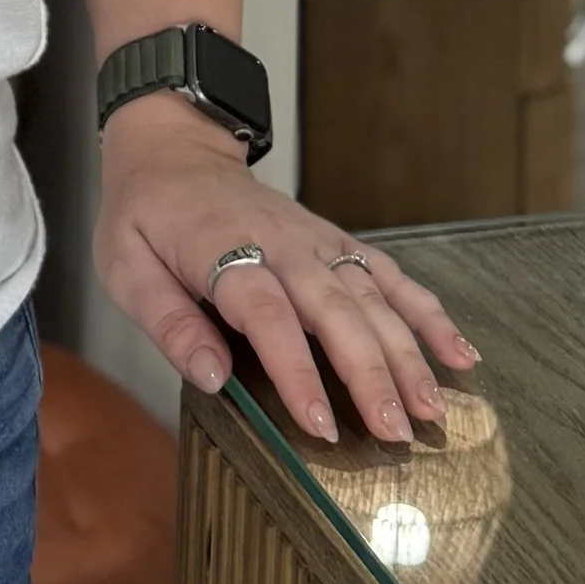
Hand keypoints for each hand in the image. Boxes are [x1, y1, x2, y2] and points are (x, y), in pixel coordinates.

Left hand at [93, 95, 475, 443]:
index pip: (267, 314)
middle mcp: (282, 244)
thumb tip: (214, 378)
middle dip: (371, 372)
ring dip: (407, 351)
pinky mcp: (336, 240)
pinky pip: (389, 273)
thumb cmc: (146, 215)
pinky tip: (459, 352)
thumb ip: (169, 323)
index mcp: (224, 251)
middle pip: (335, 309)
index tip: (322, 423)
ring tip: (435, 407)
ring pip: (372, 295)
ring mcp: (316, 240)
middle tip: (397, 433)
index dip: (296, 368)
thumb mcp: (125, 269)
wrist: (174, 149)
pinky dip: (427, 311)